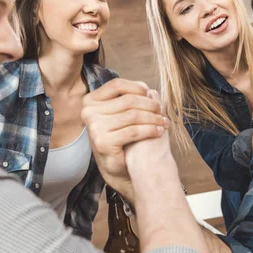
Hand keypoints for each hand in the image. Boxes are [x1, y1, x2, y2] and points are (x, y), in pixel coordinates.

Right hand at [81, 78, 167, 199]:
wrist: (117, 166)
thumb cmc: (121, 136)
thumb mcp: (122, 112)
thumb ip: (130, 97)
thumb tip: (145, 87)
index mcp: (90, 101)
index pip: (117, 85)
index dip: (137, 87)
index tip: (151, 94)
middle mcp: (88, 112)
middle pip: (128, 100)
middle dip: (150, 105)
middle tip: (162, 111)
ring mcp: (94, 128)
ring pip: (133, 115)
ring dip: (153, 118)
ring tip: (163, 121)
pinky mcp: (103, 142)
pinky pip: (134, 131)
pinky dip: (150, 130)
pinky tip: (159, 131)